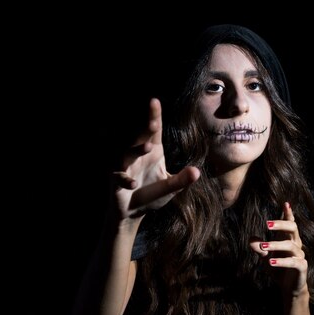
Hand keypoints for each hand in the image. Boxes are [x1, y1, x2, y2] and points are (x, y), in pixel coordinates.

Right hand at [112, 98, 199, 221]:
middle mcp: (138, 156)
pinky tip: (133, 184)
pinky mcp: (117, 182)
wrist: (133, 213)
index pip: (154, 131)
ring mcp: (125, 167)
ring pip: (127, 154)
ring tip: (148, 148)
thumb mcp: (170, 188)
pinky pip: (119, 178)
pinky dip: (125, 179)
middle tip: (154, 123)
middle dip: (145, 130)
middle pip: (140, 138)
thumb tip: (197, 172)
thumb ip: (182, 180)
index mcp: (153, 152)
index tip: (154, 101)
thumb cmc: (151, 195)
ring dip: (136, 151)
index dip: (154, 116)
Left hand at [250, 202, 307, 296]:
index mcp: (288, 239)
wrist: (289, 288)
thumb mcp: (266, 258)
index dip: (288, 214)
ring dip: (275, 245)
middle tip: (267, 224)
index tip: (285, 204)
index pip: (290, 223)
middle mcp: (296, 245)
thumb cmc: (278, 269)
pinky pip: (293, 262)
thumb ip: (260, 248)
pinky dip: (282, 262)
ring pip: (290, 246)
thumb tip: (250, 239)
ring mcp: (300, 256)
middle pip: (293, 229)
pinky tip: (270, 262)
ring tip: (263, 246)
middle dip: (281, 224)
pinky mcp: (302, 267)